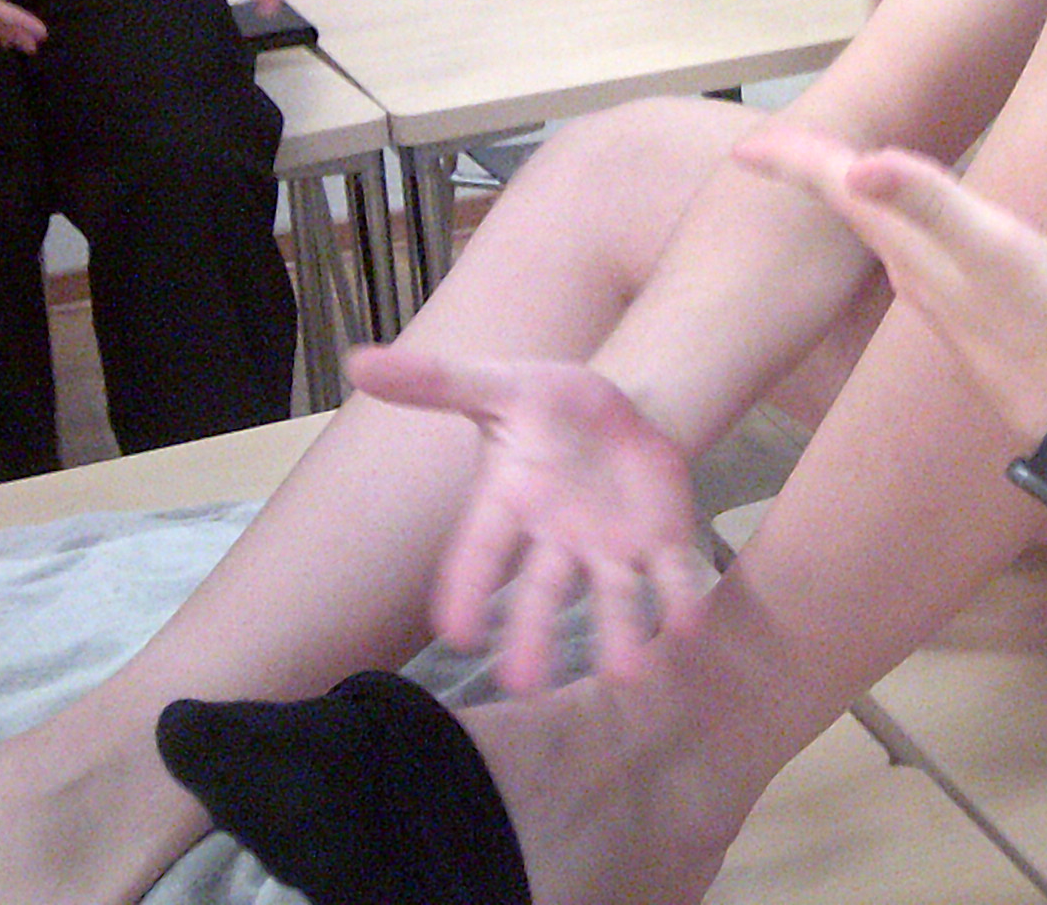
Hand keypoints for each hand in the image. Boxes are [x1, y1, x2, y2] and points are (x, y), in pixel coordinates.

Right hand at [344, 345, 712, 694]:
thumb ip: (437, 381)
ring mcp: (609, 546)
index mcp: (511, 502)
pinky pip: (669, 574)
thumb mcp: (499, 383)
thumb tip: (358, 361)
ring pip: (612, 597)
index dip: (469, 589)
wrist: (621, 407)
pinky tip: (689, 623)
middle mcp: (556, 538)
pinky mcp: (659, 540)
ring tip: (627, 675)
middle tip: (522, 685)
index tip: (457, 633)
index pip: (481, 551)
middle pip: (543, 590)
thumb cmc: (548, 405)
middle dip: (534, 635)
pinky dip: (678, 598)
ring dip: (617, 636)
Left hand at [736, 122, 1046, 444]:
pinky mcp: (964, 306)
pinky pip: (907, 247)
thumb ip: (929, 202)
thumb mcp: (991, 246)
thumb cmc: (1041, 315)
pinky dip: (892, 221)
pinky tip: (905, 222)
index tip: (745, 145)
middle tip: (776, 147)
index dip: (792, 159)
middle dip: (811, 174)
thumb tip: (858, 167)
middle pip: (845, 207)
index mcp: (907, 243)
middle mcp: (908, 267)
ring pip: (875, 229)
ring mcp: (934, 291)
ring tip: (834, 170)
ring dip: (850, 197)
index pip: (835, 188)